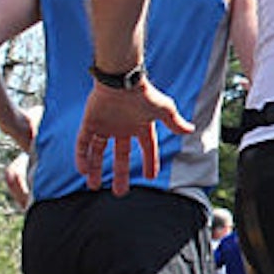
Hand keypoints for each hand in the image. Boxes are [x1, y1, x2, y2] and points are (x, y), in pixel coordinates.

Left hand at [75, 81, 191, 194]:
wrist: (120, 81)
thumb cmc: (144, 94)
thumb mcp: (164, 110)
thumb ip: (175, 122)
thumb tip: (191, 130)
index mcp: (141, 126)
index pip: (146, 148)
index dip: (149, 162)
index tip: (150, 177)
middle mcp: (122, 128)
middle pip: (119, 156)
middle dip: (119, 174)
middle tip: (119, 192)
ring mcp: (105, 126)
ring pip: (98, 152)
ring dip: (95, 169)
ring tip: (94, 186)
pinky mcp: (89, 123)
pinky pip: (83, 143)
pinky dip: (82, 157)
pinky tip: (82, 170)